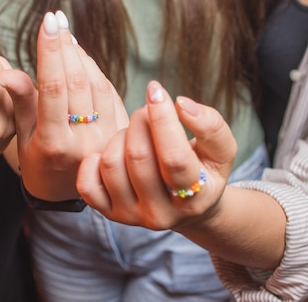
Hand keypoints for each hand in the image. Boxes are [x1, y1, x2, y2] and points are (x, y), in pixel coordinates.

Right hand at [0, 11, 128, 200]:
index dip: (51, 52)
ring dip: (80, 55)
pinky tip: (80, 54)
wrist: (67, 194)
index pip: (53, 88)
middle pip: (77, 82)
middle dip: (65, 46)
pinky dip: (94, 69)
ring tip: (64, 34)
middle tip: (55, 20)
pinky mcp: (121, 132)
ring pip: (97, 84)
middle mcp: (85, 142)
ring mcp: (107, 138)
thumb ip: (21, 103)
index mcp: (54, 145)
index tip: (47, 23)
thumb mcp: (22, 138)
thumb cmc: (37, 162)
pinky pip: (109, 92)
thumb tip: (7, 71)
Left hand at [77, 80, 235, 229]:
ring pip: (111, 164)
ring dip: (120, 137)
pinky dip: (94, 161)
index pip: (173, 158)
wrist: (186, 205)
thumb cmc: (203, 169)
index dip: (162, 120)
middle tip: (147, 112)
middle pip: (138, 157)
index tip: (156, 91)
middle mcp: (161, 214)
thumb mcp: (220, 150)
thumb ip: (210, 126)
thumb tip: (181, 104)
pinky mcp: (108, 213)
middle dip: (140, 122)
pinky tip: (113, 152)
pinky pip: (87, 184)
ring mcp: (131, 216)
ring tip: (135, 135)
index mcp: (194, 198)